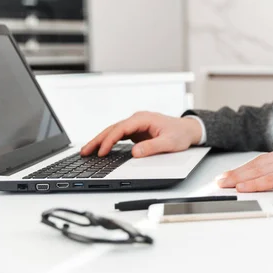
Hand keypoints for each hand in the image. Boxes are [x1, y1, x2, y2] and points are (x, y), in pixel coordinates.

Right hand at [80, 111, 202, 157]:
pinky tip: (101, 149)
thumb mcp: (169, 143)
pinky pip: (119, 136)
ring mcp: (136, 125)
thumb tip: (135, 153)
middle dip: (98, 140)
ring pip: (114, 131)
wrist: (188, 130)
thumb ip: (152, 147)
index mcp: (144, 119)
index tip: (101, 152)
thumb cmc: (180, 134)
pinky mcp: (136, 131)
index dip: (109, 140)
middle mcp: (138, 119)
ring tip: (87, 151)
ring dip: (100, 141)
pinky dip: (109, 142)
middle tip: (85, 151)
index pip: (121, 128)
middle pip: (113, 129)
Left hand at [217, 144, 272, 192]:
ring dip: (239, 178)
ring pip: (259, 170)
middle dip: (236, 173)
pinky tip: (244, 187)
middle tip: (219, 180)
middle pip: (256, 164)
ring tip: (225, 184)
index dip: (245, 168)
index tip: (232, 175)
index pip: (262, 160)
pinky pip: (271, 179)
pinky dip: (255, 183)